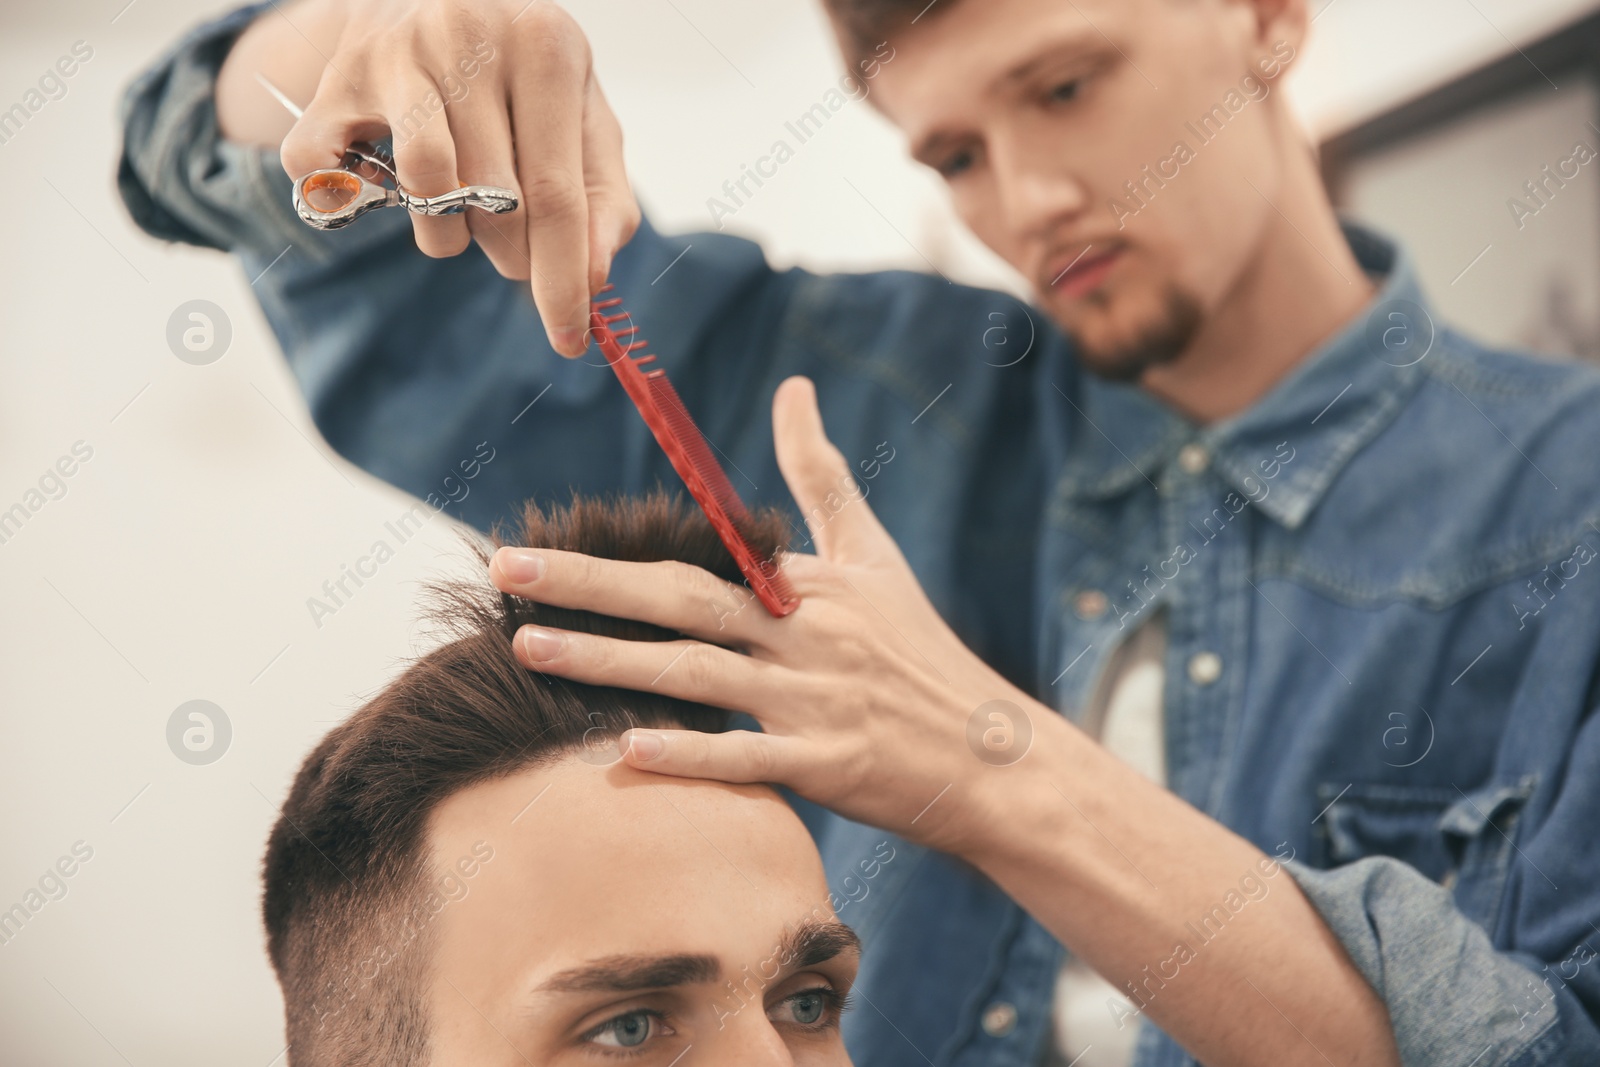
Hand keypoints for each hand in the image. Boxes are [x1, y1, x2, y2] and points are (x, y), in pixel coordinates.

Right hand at [220, 0, 637, 354]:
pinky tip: (384, 180)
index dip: (563, 279)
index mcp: (544, 45)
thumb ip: (602, 194)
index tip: (568, 339)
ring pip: (426, 191)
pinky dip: (358, 201)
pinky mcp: (337, 78)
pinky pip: (337, 178)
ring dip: (447, 234)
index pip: (557, 194)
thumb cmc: (516, 70)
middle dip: (513, 254)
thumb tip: (596, 275)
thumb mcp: (579, 113)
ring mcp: (396, 55)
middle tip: (513, 244)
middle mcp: (468, 38)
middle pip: (496, 201)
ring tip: (459, 209)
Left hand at [487, 376, 1042, 852]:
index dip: (615, 551)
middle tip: (505, 570)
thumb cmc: (920, 652)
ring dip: (609, 661)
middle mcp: (806, 633)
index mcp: (809, 582)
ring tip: (528, 649)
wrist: (995, 756)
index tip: (538, 539)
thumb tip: (794, 386)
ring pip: (698, 675)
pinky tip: (622, 749)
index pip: (700, 556)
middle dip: (588, 584)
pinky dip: (689, 754)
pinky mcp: (829, 766)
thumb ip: (822, 473)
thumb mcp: (876, 553)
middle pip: (683, 601)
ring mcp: (815, 701)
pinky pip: (748, 759)